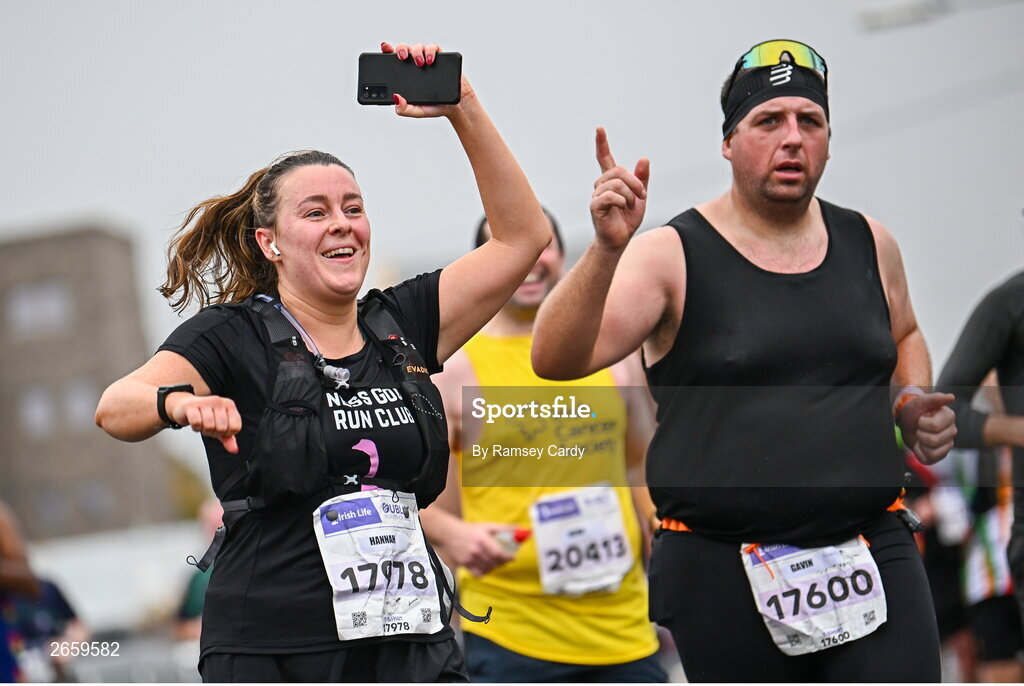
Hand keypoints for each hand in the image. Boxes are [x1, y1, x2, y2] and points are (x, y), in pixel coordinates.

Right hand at [168, 392, 241, 453]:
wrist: (185, 407)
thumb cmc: (204, 416)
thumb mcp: (219, 427)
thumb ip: (228, 439)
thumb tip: (234, 450)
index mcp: (229, 405)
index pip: (235, 427)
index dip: (226, 433)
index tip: (220, 429)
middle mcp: (219, 401)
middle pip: (222, 428)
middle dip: (213, 433)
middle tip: (208, 427)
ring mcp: (205, 402)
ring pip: (209, 426)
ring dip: (203, 430)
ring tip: (202, 424)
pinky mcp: (192, 405)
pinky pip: (196, 422)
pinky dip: (195, 427)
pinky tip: (194, 422)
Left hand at [380, 41, 474, 118]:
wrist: (457, 106)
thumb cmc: (435, 107)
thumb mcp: (417, 112)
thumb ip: (405, 109)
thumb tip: (395, 98)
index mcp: (406, 75)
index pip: (393, 60)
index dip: (388, 51)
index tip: (384, 47)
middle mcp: (414, 65)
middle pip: (405, 49)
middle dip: (401, 48)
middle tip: (403, 57)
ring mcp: (427, 60)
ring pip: (418, 46)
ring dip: (416, 51)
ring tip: (420, 63)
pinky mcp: (440, 59)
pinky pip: (433, 47)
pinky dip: (430, 51)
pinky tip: (430, 60)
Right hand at [442, 521, 515, 576]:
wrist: (450, 534)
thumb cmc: (471, 529)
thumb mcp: (487, 526)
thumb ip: (504, 528)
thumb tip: (520, 529)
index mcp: (482, 539)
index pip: (498, 553)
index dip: (508, 557)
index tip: (513, 557)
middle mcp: (476, 550)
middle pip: (494, 562)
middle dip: (503, 561)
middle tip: (506, 558)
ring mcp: (469, 559)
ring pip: (488, 569)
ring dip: (495, 566)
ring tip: (495, 560)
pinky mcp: (464, 565)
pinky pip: (479, 573)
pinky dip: (485, 571)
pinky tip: (486, 565)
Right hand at [591, 127, 649, 250]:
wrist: (619, 240)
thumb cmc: (627, 220)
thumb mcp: (640, 198)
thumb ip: (641, 180)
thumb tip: (644, 159)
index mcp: (611, 183)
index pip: (604, 160)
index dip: (602, 144)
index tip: (599, 129)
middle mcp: (601, 186)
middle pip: (617, 171)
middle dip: (634, 181)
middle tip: (642, 195)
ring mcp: (596, 196)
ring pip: (616, 183)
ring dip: (630, 194)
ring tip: (631, 205)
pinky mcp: (595, 207)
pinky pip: (610, 196)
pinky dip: (622, 200)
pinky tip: (623, 207)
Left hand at [899, 392, 955, 464]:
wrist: (907, 422)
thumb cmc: (914, 410)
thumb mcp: (920, 402)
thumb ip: (934, 398)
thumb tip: (951, 397)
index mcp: (949, 417)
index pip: (934, 426)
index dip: (922, 423)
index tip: (921, 419)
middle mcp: (952, 431)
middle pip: (934, 441)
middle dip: (920, 434)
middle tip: (919, 428)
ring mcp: (948, 444)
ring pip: (933, 452)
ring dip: (920, 444)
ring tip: (920, 436)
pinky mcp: (941, 454)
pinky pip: (930, 460)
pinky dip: (920, 453)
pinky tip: (920, 445)